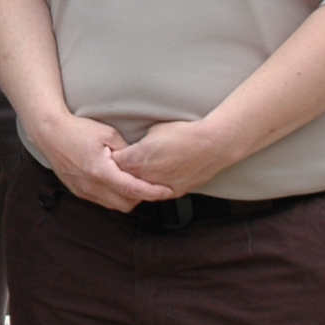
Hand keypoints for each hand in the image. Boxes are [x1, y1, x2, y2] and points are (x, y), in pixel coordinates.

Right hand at [24, 111, 174, 211]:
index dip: (153, 192)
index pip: (133, 189)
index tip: (167, 191)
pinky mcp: (79, 192)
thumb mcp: (108, 134)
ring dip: (127, 198)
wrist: (50, 134)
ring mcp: (84, 191)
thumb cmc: (78, 130)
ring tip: (133, 182)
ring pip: (114, 206)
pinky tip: (116, 183)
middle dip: (141, 197)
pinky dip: (113, 196)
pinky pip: (102, 201)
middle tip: (150, 183)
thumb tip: (140, 162)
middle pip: (126, 204)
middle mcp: (92, 186)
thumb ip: (127, 151)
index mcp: (101, 171)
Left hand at [117, 118, 239, 198]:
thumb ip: (140, 145)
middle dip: (123, 173)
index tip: (115, 155)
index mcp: (136, 159)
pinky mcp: (174, 192)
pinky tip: (159, 177)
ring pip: (140, 190)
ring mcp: (159, 186)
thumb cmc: (184, 134)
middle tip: (126, 165)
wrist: (211, 144)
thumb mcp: (154, 131)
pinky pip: (158, 193)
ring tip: (144, 171)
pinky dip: (155, 187)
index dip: (114, 158)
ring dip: (138, 182)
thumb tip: (136, 149)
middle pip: (124, 180)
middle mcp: (145, 176)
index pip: (113, 163)